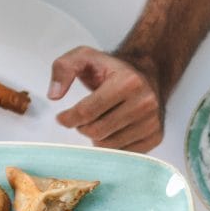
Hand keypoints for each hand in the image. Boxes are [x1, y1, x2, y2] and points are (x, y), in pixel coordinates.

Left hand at [50, 47, 167, 150]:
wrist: (147, 75)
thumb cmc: (112, 69)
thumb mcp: (84, 57)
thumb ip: (63, 68)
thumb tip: (54, 95)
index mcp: (128, 82)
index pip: (87, 112)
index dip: (68, 118)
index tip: (62, 118)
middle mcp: (145, 102)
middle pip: (97, 131)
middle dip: (82, 127)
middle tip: (82, 119)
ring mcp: (152, 121)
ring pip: (109, 145)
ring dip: (96, 137)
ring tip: (99, 122)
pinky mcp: (155, 136)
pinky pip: (123, 153)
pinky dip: (111, 145)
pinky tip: (113, 130)